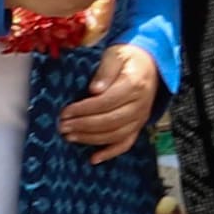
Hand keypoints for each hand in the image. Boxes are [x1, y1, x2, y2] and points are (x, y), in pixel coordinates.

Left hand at [59, 43, 165, 158]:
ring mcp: (140, 118)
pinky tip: (93, 158)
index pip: (107, 101)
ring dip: (91, 139)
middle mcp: (140, 104)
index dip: (84, 109)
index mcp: (134, 84)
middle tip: (62, 126)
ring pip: (116, 134)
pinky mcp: (138, 126)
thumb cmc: (128, 58)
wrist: (150, 64)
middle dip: (84, 125)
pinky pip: (126, 143)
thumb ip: (105, 71)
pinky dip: (110, 153)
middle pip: (110, 120)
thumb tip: (94, 90)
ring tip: (70, 137)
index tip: (65, 112)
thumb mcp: (115, 55)